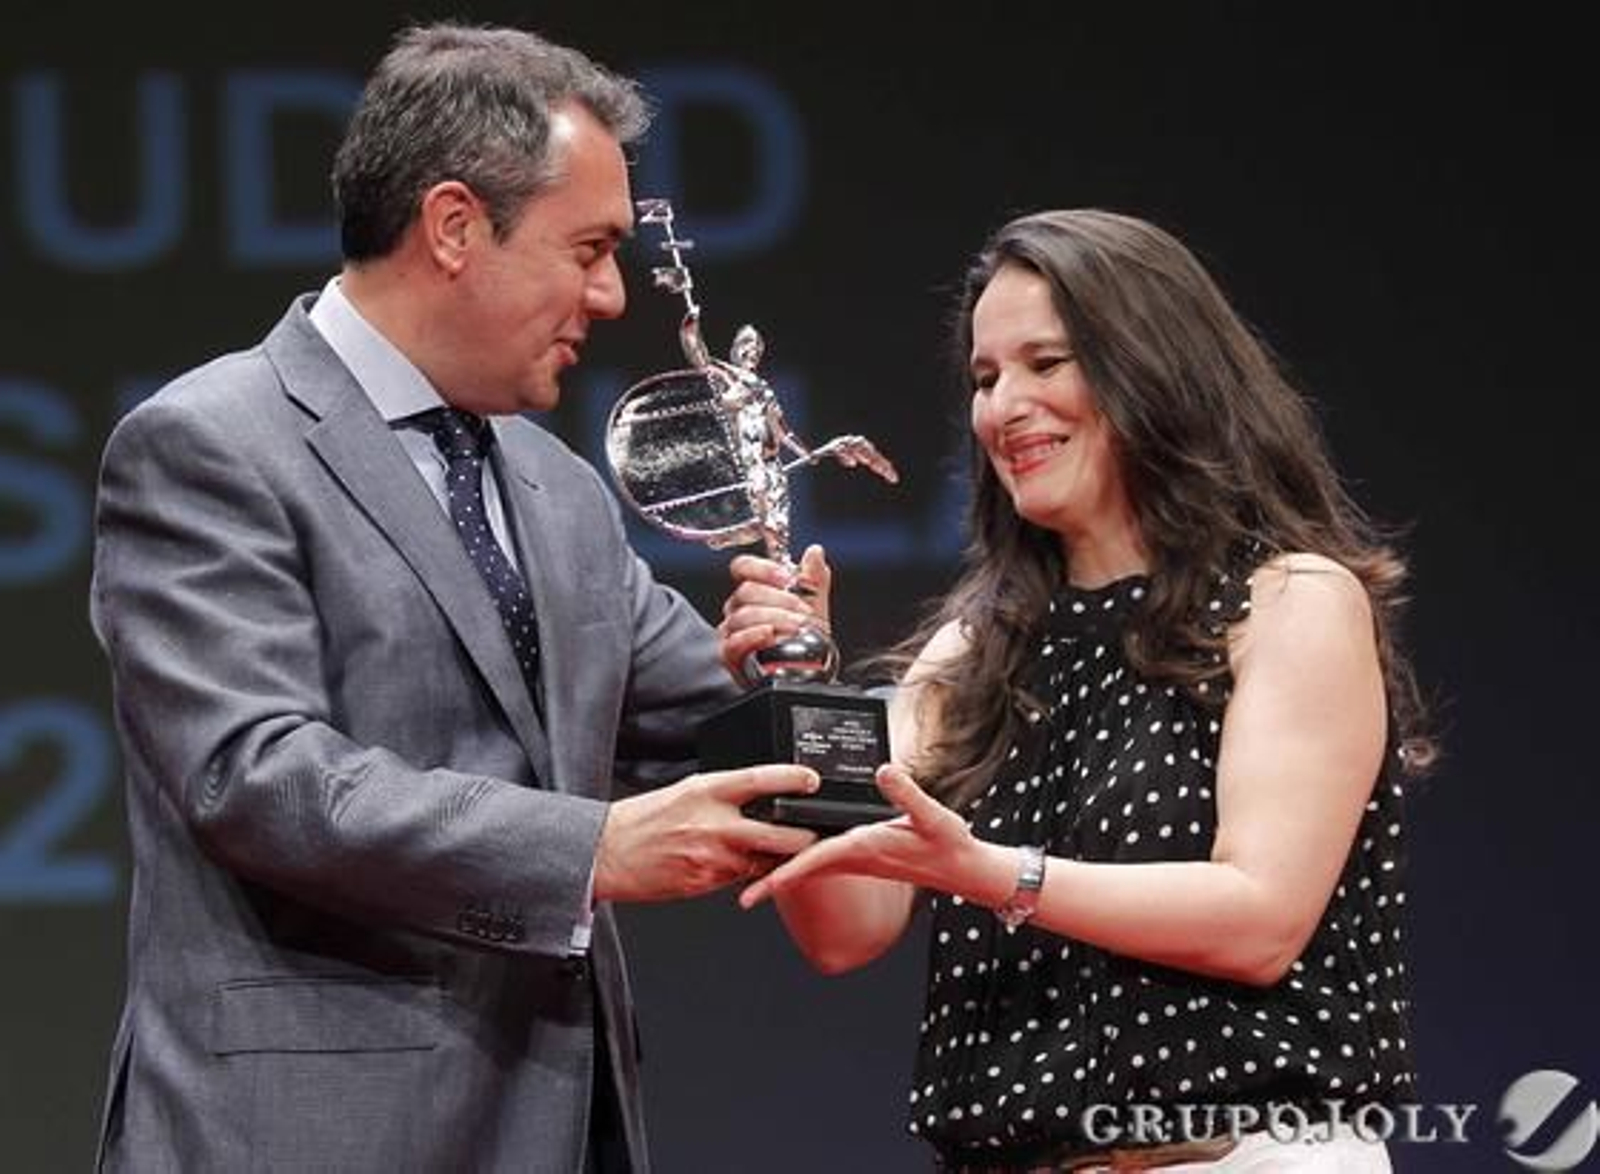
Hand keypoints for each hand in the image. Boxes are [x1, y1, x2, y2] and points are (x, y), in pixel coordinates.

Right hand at [595, 764, 820, 902]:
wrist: (607, 853)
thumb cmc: (641, 820)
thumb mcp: (683, 792)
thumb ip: (720, 795)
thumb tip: (754, 797)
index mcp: (705, 791)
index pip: (760, 779)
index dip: (792, 779)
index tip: (810, 779)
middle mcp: (713, 823)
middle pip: (778, 832)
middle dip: (803, 836)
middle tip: (812, 830)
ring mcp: (712, 856)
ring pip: (764, 860)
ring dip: (776, 858)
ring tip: (775, 849)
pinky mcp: (706, 882)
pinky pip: (741, 878)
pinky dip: (748, 873)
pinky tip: (740, 865)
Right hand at [717, 543, 831, 680]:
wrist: (805, 672)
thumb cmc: (804, 641)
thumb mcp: (815, 606)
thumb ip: (814, 579)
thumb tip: (815, 552)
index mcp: (756, 592)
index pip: (743, 567)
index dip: (762, 568)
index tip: (787, 578)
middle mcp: (739, 609)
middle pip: (746, 591)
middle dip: (780, 600)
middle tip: (803, 612)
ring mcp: (732, 631)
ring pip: (742, 615)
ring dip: (775, 619)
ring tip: (797, 628)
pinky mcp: (730, 655)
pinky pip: (733, 641)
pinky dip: (753, 636)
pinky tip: (770, 635)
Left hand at [738, 764, 1009, 909]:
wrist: (963, 868)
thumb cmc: (949, 845)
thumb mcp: (932, 815)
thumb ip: (907, 793)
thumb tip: (884, 771)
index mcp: (865, 846)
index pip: (817, 859)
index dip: (788, 872)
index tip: (762, 888)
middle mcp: (855, 855)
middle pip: (805, 871)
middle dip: (773, 882)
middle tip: (741, 897)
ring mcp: (856, 858)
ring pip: (811, 868)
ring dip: (783, 875)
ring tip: (751, 882)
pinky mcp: (861, 855)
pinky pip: (824, 861)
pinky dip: (802, 865)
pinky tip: (787, 861)